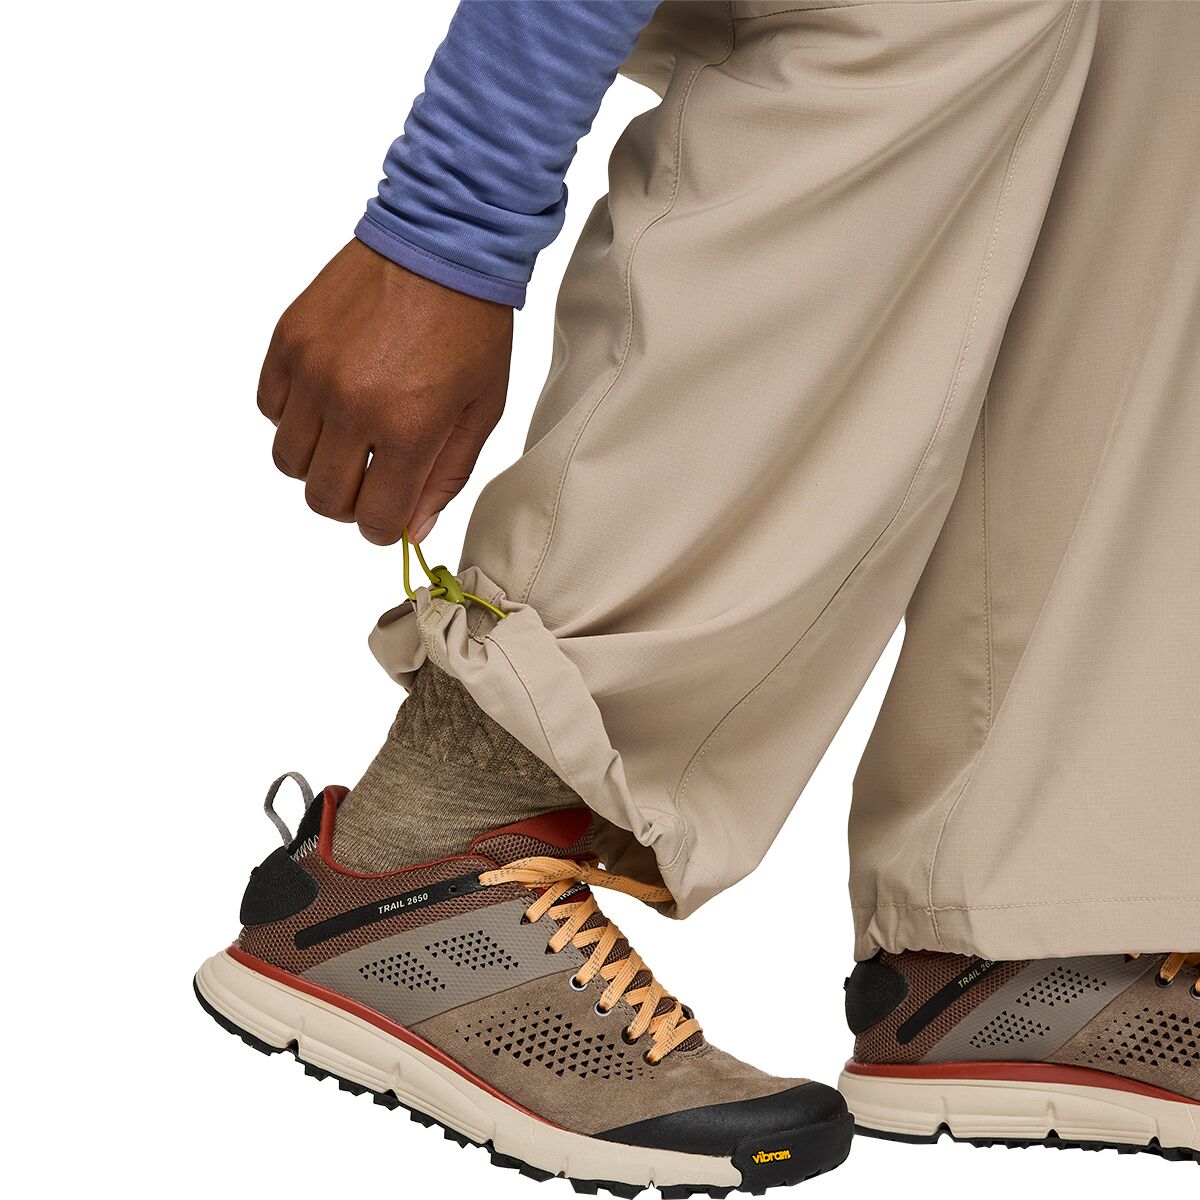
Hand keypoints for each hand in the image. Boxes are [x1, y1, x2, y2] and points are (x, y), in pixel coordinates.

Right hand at [257, 240, 513, 544]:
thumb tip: (413, 529)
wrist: (443, 242)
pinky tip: (329, 398)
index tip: (392, 512)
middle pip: (323, 499)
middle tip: (371, 477)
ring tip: (350, 434)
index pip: (375, 519)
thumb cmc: (472, 327)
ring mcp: (313, 371)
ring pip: (289, 460)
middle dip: (350, 502)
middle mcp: (352, 405)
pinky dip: (294, 417)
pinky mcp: (289, 340)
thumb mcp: (481, 410)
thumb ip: (445, 477)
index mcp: (408, 429)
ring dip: (318, 462)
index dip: (384, 527)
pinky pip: (271, 409)